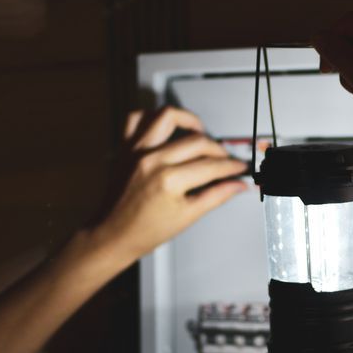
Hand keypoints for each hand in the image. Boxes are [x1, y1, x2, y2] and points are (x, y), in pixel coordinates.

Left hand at [93, 107, 247, 264]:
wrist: (113, 235)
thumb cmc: (144, 232)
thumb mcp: (187, 217)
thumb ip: (216, 196)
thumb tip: (238, 185)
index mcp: (169, 180)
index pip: (211, 166)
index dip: (232, 167)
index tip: (240, 168)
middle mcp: (152, 160)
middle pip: (197, 141)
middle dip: (218, 149)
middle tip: (225, 160)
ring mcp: (136, 151)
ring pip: (168, 116)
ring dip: (189, 120)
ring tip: (199, 132)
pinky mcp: (125, 148)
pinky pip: (137, 118)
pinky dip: (153, 117)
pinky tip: (166, 127)